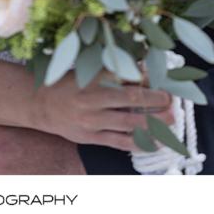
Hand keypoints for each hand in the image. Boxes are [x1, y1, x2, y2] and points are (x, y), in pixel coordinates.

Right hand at [29, 72, 173, 150]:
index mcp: (94, 77)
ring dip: (153, 123)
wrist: (41, 104)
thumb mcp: (89, 70)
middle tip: (172, 100)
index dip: (148, 78)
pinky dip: (139, 143)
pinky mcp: (91, 137)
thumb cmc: (69, 83)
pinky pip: (119, 142)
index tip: (164, 79)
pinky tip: (155, 142)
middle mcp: (94, 99)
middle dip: (156, 100)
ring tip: (170, 121)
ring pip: (129, 123)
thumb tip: (144, 70)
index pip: (127, 76)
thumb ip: (114, 72)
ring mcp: (93, 120)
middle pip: (132, 100)